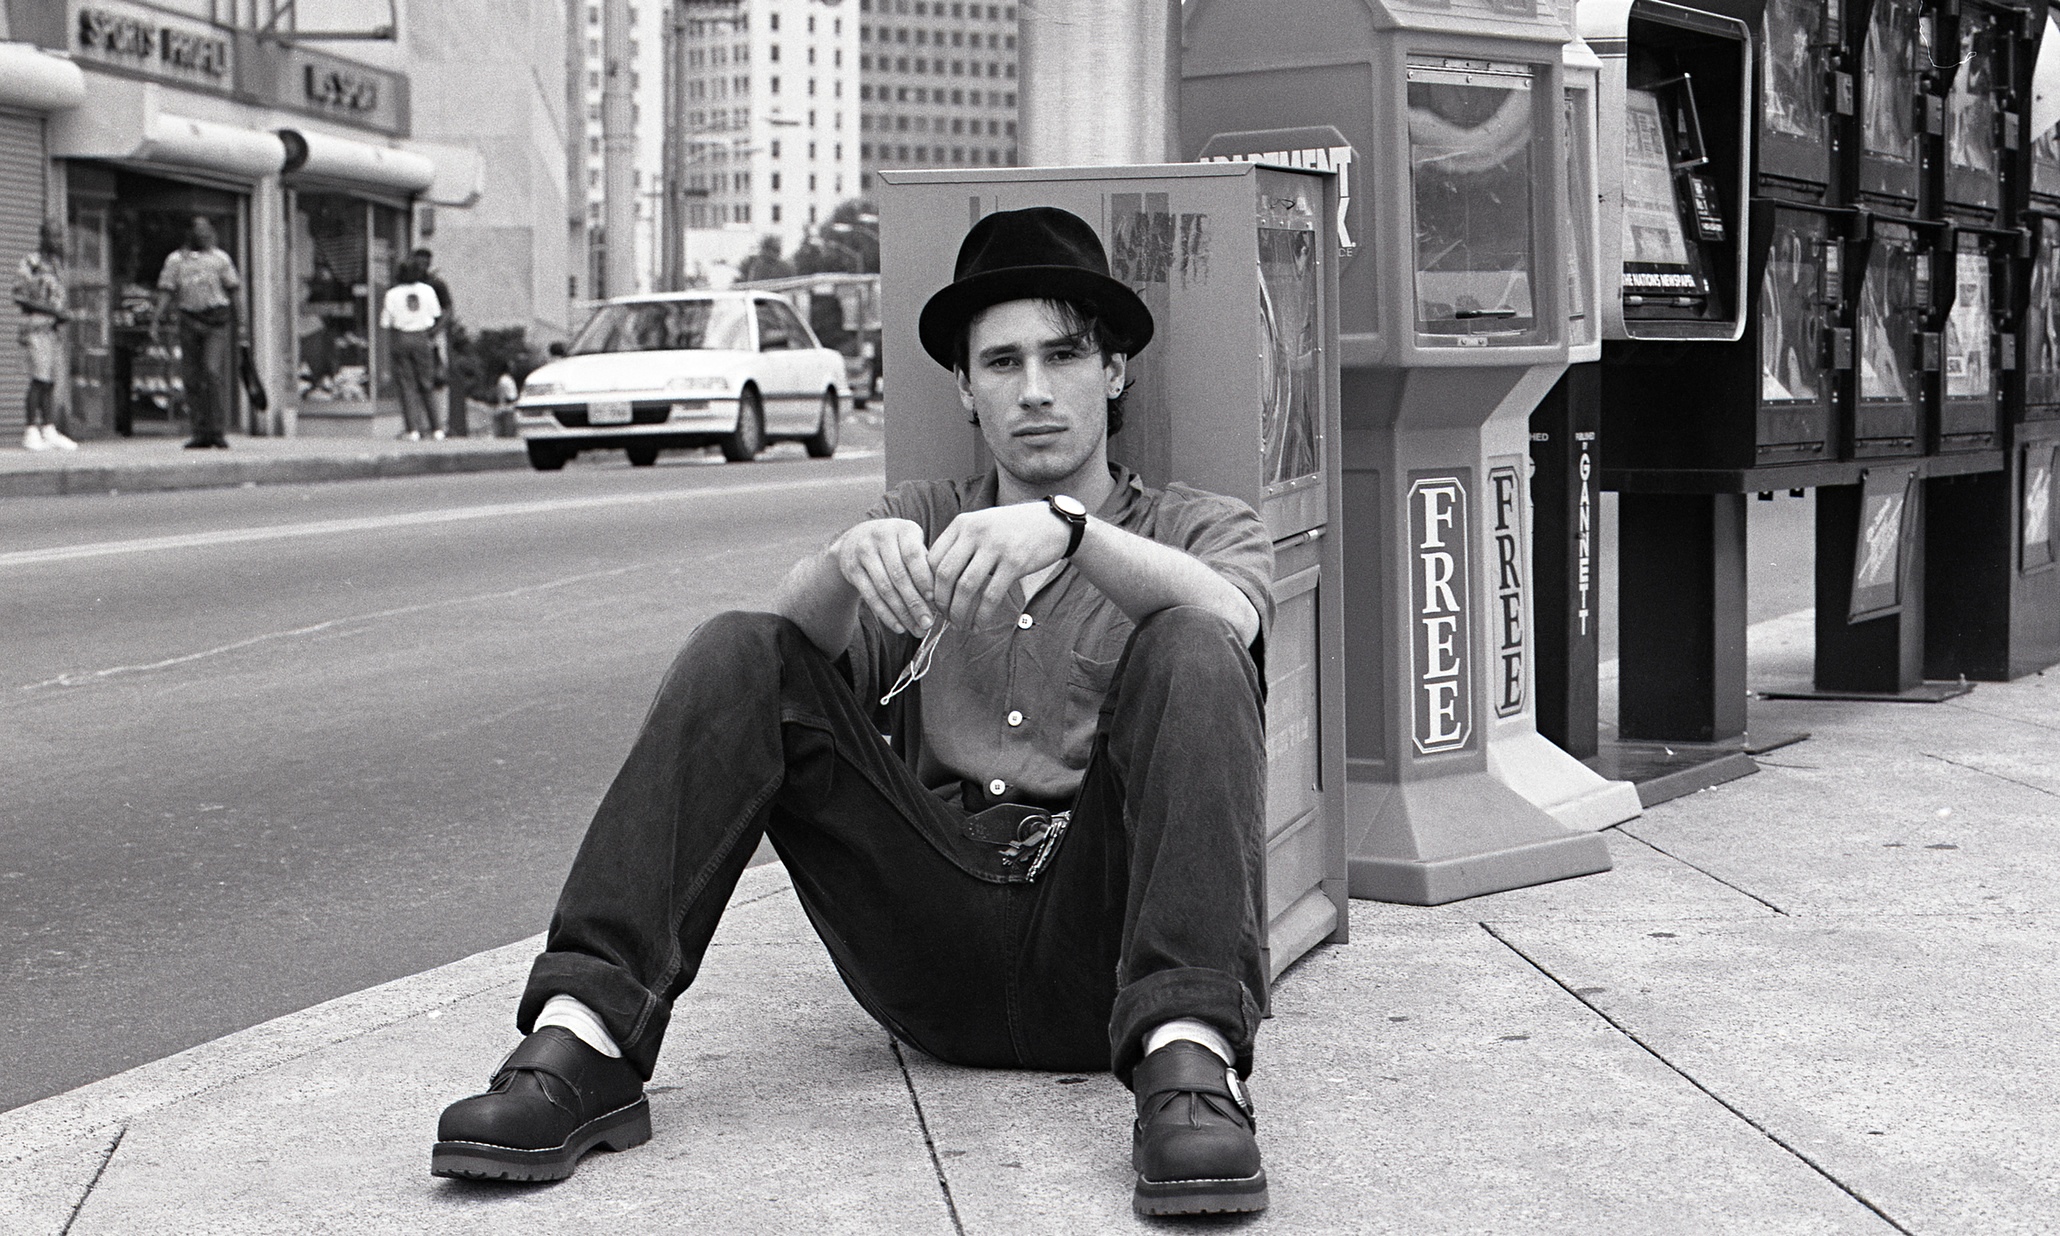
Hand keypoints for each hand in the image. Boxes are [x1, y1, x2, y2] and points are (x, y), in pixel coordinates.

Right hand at [833, 518, 936, 635]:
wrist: (857, 539)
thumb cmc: (897, 546)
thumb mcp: (912, 545)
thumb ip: (926, 565)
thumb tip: (942, 597)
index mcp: (903, 529)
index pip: (913, 555)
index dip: (923, 579)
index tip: (934, 600)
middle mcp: (881, 536)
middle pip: (898, 575)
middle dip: (915, 603)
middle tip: (928, 623)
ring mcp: (863, 552)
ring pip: (884, 588)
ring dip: (902, 613)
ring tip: (917, 630)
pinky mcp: (851, 568)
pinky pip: (870, 596)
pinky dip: (886, 614)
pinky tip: (899, 627)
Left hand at [927, 502, 1069, 629]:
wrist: (1053, 522)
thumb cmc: (1013, 529)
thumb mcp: (982, 525)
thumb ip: (961, 544)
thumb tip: (936, 580)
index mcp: (963, 523)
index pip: (933, 558)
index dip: (928, 584)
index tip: (933, 601)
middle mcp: (976, 532)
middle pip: (945, 574)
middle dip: (941, 602)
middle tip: (944, 617)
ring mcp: (996, 546)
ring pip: (966, 587)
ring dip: (959, 612)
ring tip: (960, 625)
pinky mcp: (1015, 562)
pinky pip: (990, 596)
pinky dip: (981, 615)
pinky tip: (979, 625)